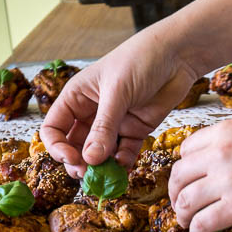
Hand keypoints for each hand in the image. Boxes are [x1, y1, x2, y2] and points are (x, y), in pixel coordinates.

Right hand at [40, 23, 198, 178]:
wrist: (177, 54)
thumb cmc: (140, 60)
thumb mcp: (116, 93)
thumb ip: (103, 128)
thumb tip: (89, 160)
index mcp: (76, 97)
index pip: (54, 128)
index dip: (57, 147)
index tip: (72, 159)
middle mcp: (91, 112)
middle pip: (75, 146)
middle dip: (79, 163)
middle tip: (88, 176)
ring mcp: (113, 124)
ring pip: (99, 154)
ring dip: (101, 168)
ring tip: (107, 177)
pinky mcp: (134, 131)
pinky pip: (123, 154)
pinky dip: (122, 164)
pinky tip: (124, 166)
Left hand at [169, 119, 231, 231]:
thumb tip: (224, 169)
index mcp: (224, 132)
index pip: (185, 151)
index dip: (184, 170)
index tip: (189, 181)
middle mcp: (219, 153)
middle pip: (177, 176)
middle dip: (175, 195)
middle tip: (182, 206)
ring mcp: (226, 180)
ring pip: (184, 202)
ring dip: (183, 216)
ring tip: (190, 224)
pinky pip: (201, 223)